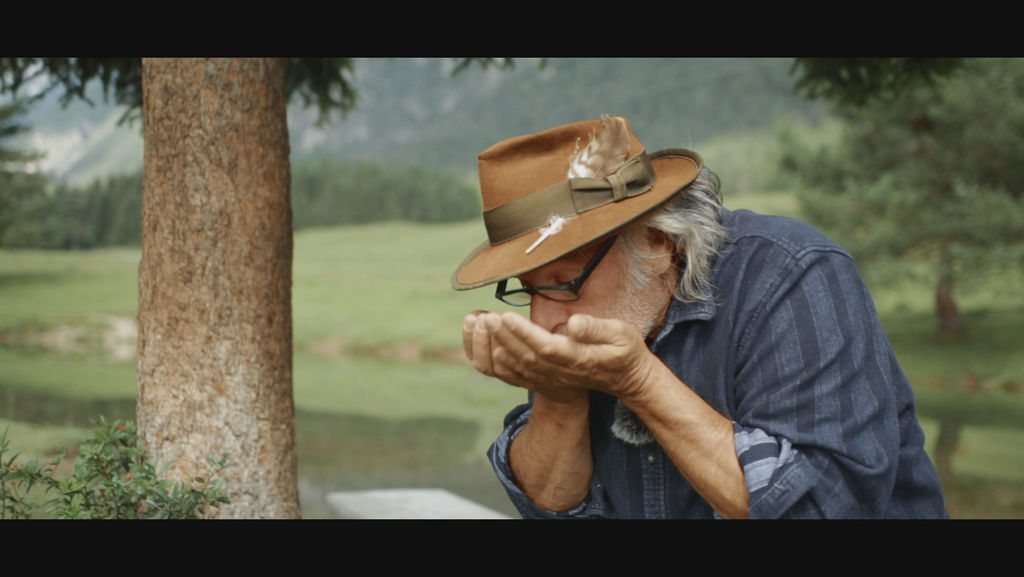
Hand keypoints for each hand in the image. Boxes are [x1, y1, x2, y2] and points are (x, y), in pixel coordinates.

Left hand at [462, 310, 654, 400]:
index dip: (524, 333)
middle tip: (486, 317)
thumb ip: (596, 328)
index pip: (545, 346)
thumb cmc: (624, 350)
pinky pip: (520, 376)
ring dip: (498, 347)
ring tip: (483, 327)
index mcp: (578, 358)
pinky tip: (492, 349)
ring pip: (519, 366)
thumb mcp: (621, 334)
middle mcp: (561, 372)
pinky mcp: (548, 381)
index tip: (506, 316)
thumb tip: (573, 324)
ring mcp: (553, 379)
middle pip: (526, 355)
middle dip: (504, 336)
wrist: (627, 379)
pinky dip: (503, 364)